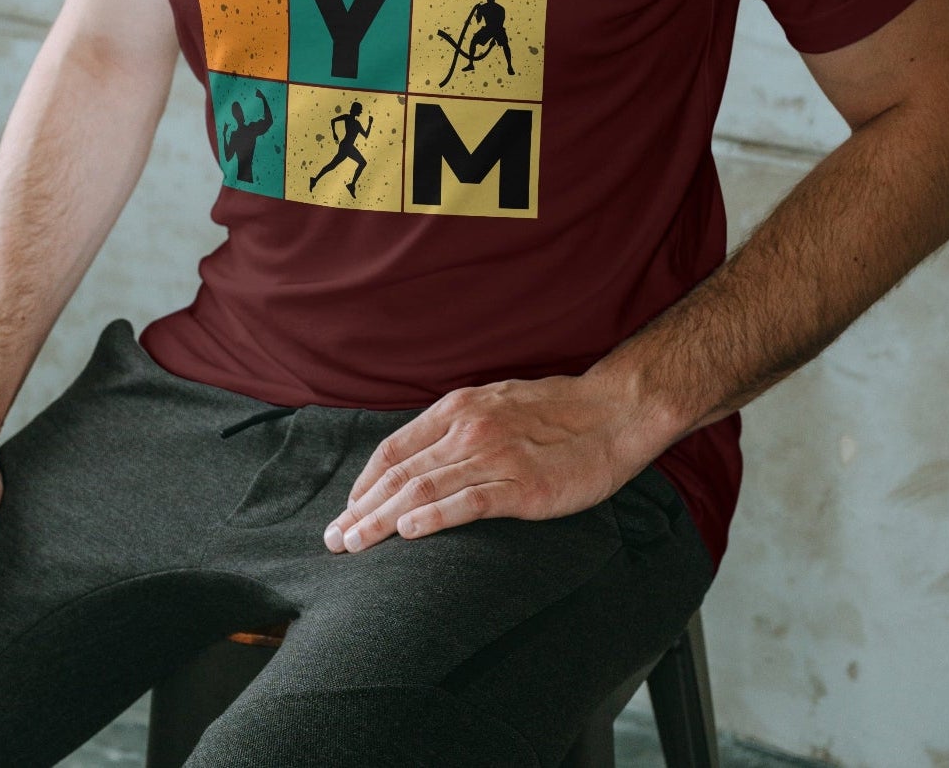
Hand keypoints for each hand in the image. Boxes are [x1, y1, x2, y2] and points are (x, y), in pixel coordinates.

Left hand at [323, 372, 628, 552]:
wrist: (613, 412)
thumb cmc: (558, 412)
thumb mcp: (496, 404)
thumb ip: (458, 427)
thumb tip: (420, 459)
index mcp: (458, 408)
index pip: (394, 448)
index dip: (364, 483)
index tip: (348, 510)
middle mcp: (468, 429)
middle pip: (399, 474)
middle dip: (361, 509)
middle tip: (335, 540)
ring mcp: (494, 457)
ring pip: (422, 490)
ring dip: (381, 520)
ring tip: (356, 544)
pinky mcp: (522, 487)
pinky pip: (467, 503)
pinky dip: (432, 518)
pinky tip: (408, 533)